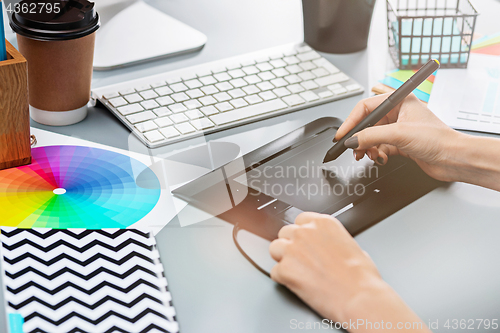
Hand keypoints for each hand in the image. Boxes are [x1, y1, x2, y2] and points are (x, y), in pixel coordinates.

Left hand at [269, 212, 430, 331]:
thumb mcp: (352, 246)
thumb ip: (334, 240)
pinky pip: (275, 272)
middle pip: (285, 233)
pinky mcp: (285, 269)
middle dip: (291, 246)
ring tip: (297, 272)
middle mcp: (305, 232)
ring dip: (282, 259)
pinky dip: (283, 279)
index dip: (302, 234)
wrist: (359, 298)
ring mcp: (292, 249)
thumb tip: (330, 246)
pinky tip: (297, 284)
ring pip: (275, 249)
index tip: (305, 243)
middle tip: (302, 261)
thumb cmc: (361, 277)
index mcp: (323, 223)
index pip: (300, 220)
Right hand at [335, 93, 462, 181]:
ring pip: (372, 137)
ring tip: (369, 155)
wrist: (455, 159)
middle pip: (368, 123)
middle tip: (353, 148)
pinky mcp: (400, 143)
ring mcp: (399, 129)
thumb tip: (351, 140)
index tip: (342, 134)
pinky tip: (381, 158)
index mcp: (399, 100)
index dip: (351, 121)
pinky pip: (380, 147)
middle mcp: (398, 113)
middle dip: (360, 137)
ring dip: (368, 148)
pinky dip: (377, 153)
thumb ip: (371, 137)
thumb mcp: (399, 134)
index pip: (366, 107)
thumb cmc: (438, 139)